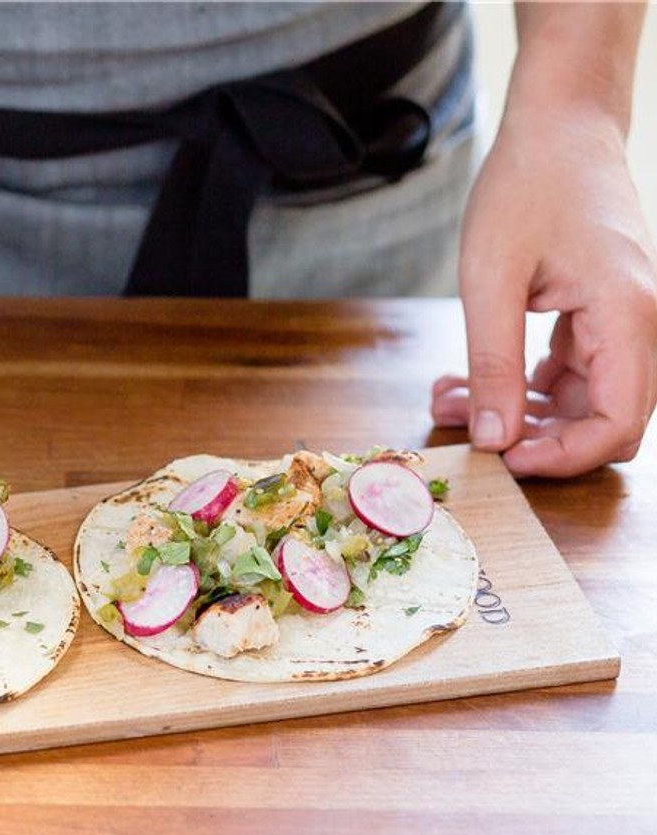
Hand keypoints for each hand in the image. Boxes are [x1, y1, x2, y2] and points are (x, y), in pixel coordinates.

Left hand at [432, 108, 656, 475]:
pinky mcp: (598, 314)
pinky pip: (568, 373)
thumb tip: (493, 441)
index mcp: (627, 316)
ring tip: (449, 400)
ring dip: (517, 413)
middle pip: (605, 421)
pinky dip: (519, 384)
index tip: (501, 459)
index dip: (563, 457)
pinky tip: (466, 379)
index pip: (617, 424)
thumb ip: (492, 365)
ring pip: (579, 400)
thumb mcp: (490, 280)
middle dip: (534, 438)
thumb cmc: (527, 185)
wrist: (558, 123)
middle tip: (466, 432)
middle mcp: (639, 323)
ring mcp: (622, 319)